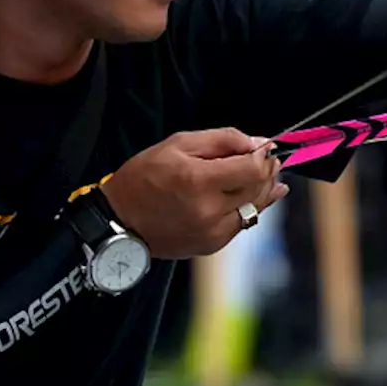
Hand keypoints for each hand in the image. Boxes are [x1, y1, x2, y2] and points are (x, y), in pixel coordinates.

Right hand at [101, 128, 288, 258]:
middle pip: (259, 188)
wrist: (120, 221)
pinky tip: (252, 195)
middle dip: (267, 170)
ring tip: (262, 175)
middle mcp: (210, 211)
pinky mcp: (212, 245)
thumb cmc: (145, 177)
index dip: (262, 157)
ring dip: (263, 190)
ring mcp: (213, 232)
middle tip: (266, 159)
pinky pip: (243, 224)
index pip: (253, 169)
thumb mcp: (178, 144)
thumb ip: (222, 140)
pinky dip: (250, 208)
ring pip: (256, 208)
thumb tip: (256, 144)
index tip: (261, 149)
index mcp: (199, 181)